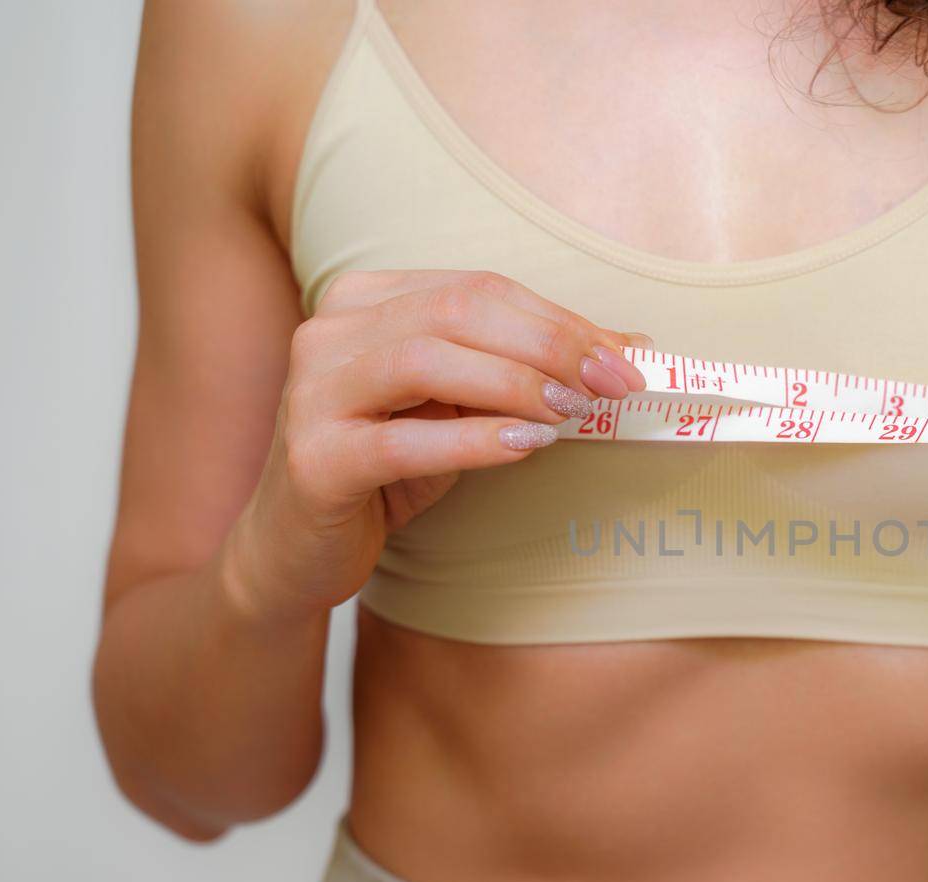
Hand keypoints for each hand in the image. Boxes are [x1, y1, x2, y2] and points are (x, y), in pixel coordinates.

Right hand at [223, 269, 650, 621]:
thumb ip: (526, 371)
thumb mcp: (462, 407)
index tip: (627, 359)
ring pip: (426, 361)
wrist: (297, 547)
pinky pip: (402, 440)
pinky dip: (473, 440)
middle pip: (457, 312)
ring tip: (575, 413)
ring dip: (516, 383)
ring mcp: (312, 392)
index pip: (479, 289)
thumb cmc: (390, 468)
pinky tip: (527, 445)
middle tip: (615, 386)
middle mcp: (329, 332)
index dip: (561, 320)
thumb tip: (630, 349)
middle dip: (550, 345)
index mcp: (365, 300)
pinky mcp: (312, 459)